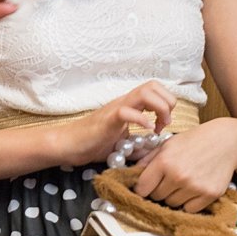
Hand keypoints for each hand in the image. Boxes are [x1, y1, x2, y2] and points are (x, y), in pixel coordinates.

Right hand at [61, 81, 176, 166]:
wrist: (69, 144)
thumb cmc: (93, 143)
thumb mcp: (124, 143)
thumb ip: (140, 144)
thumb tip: (158, 150)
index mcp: (130, 105)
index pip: (156, 89)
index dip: (167, 104)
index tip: (163, 125)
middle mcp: (124, 102)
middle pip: (154, 85)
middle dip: (167, 103)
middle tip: (163, 124)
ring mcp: (116, 108)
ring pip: (145, 92)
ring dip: (159, 108)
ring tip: (156, 127)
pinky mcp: (107, 119)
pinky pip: (127, 112)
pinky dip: (142, 120)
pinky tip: (145, 131)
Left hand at [132, 119, 236, 212]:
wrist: (224, 142)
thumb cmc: (192, 142)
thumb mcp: (166, 145)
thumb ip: (147, 161)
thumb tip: (130, 174)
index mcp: (164, 162)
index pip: (142, 188)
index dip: (141, 189)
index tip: (144, 188)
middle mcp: (178, 176)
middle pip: (157, 197)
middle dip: (157, 191)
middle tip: (166, 182)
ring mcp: (195, 187)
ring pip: (172, 204)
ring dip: (173, 197)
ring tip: (180, 183)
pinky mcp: (210, 195)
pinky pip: (190, 209)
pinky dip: (188, 203)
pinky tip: (191, 190)